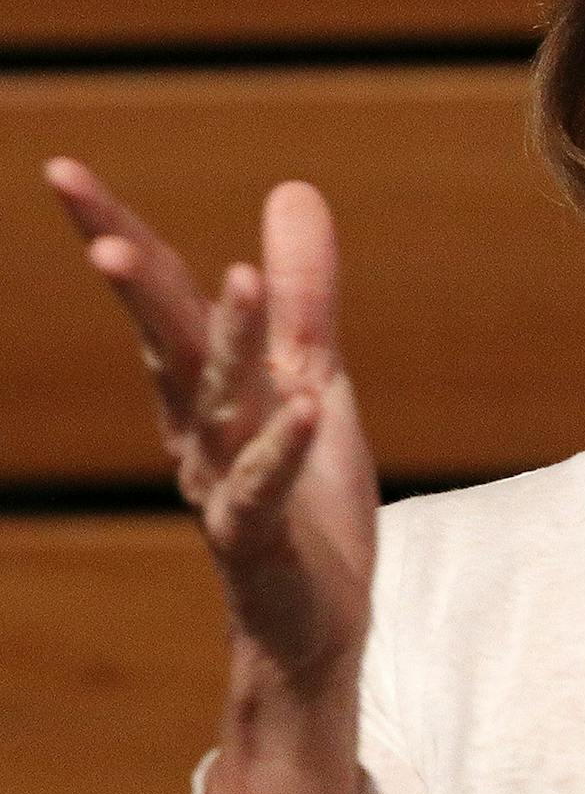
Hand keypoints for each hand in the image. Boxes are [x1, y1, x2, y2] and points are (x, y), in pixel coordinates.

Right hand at [44, 159, 378, 720]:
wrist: (314, 622)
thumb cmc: (305, 499)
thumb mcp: (310, 379)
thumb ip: (303, 295)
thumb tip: (293, 188)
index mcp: (205, 385)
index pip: (161, 297)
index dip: (117, 232)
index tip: (62, 171)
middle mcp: (199, 429)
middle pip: (166, 342)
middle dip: (137, 283)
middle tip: (101, 230)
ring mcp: (222, 484)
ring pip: (220, 407)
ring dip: (228, 344)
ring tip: (237, 279)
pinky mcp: (257, 539)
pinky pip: (266, 488)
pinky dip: (283, 448)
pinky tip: (304, 406)